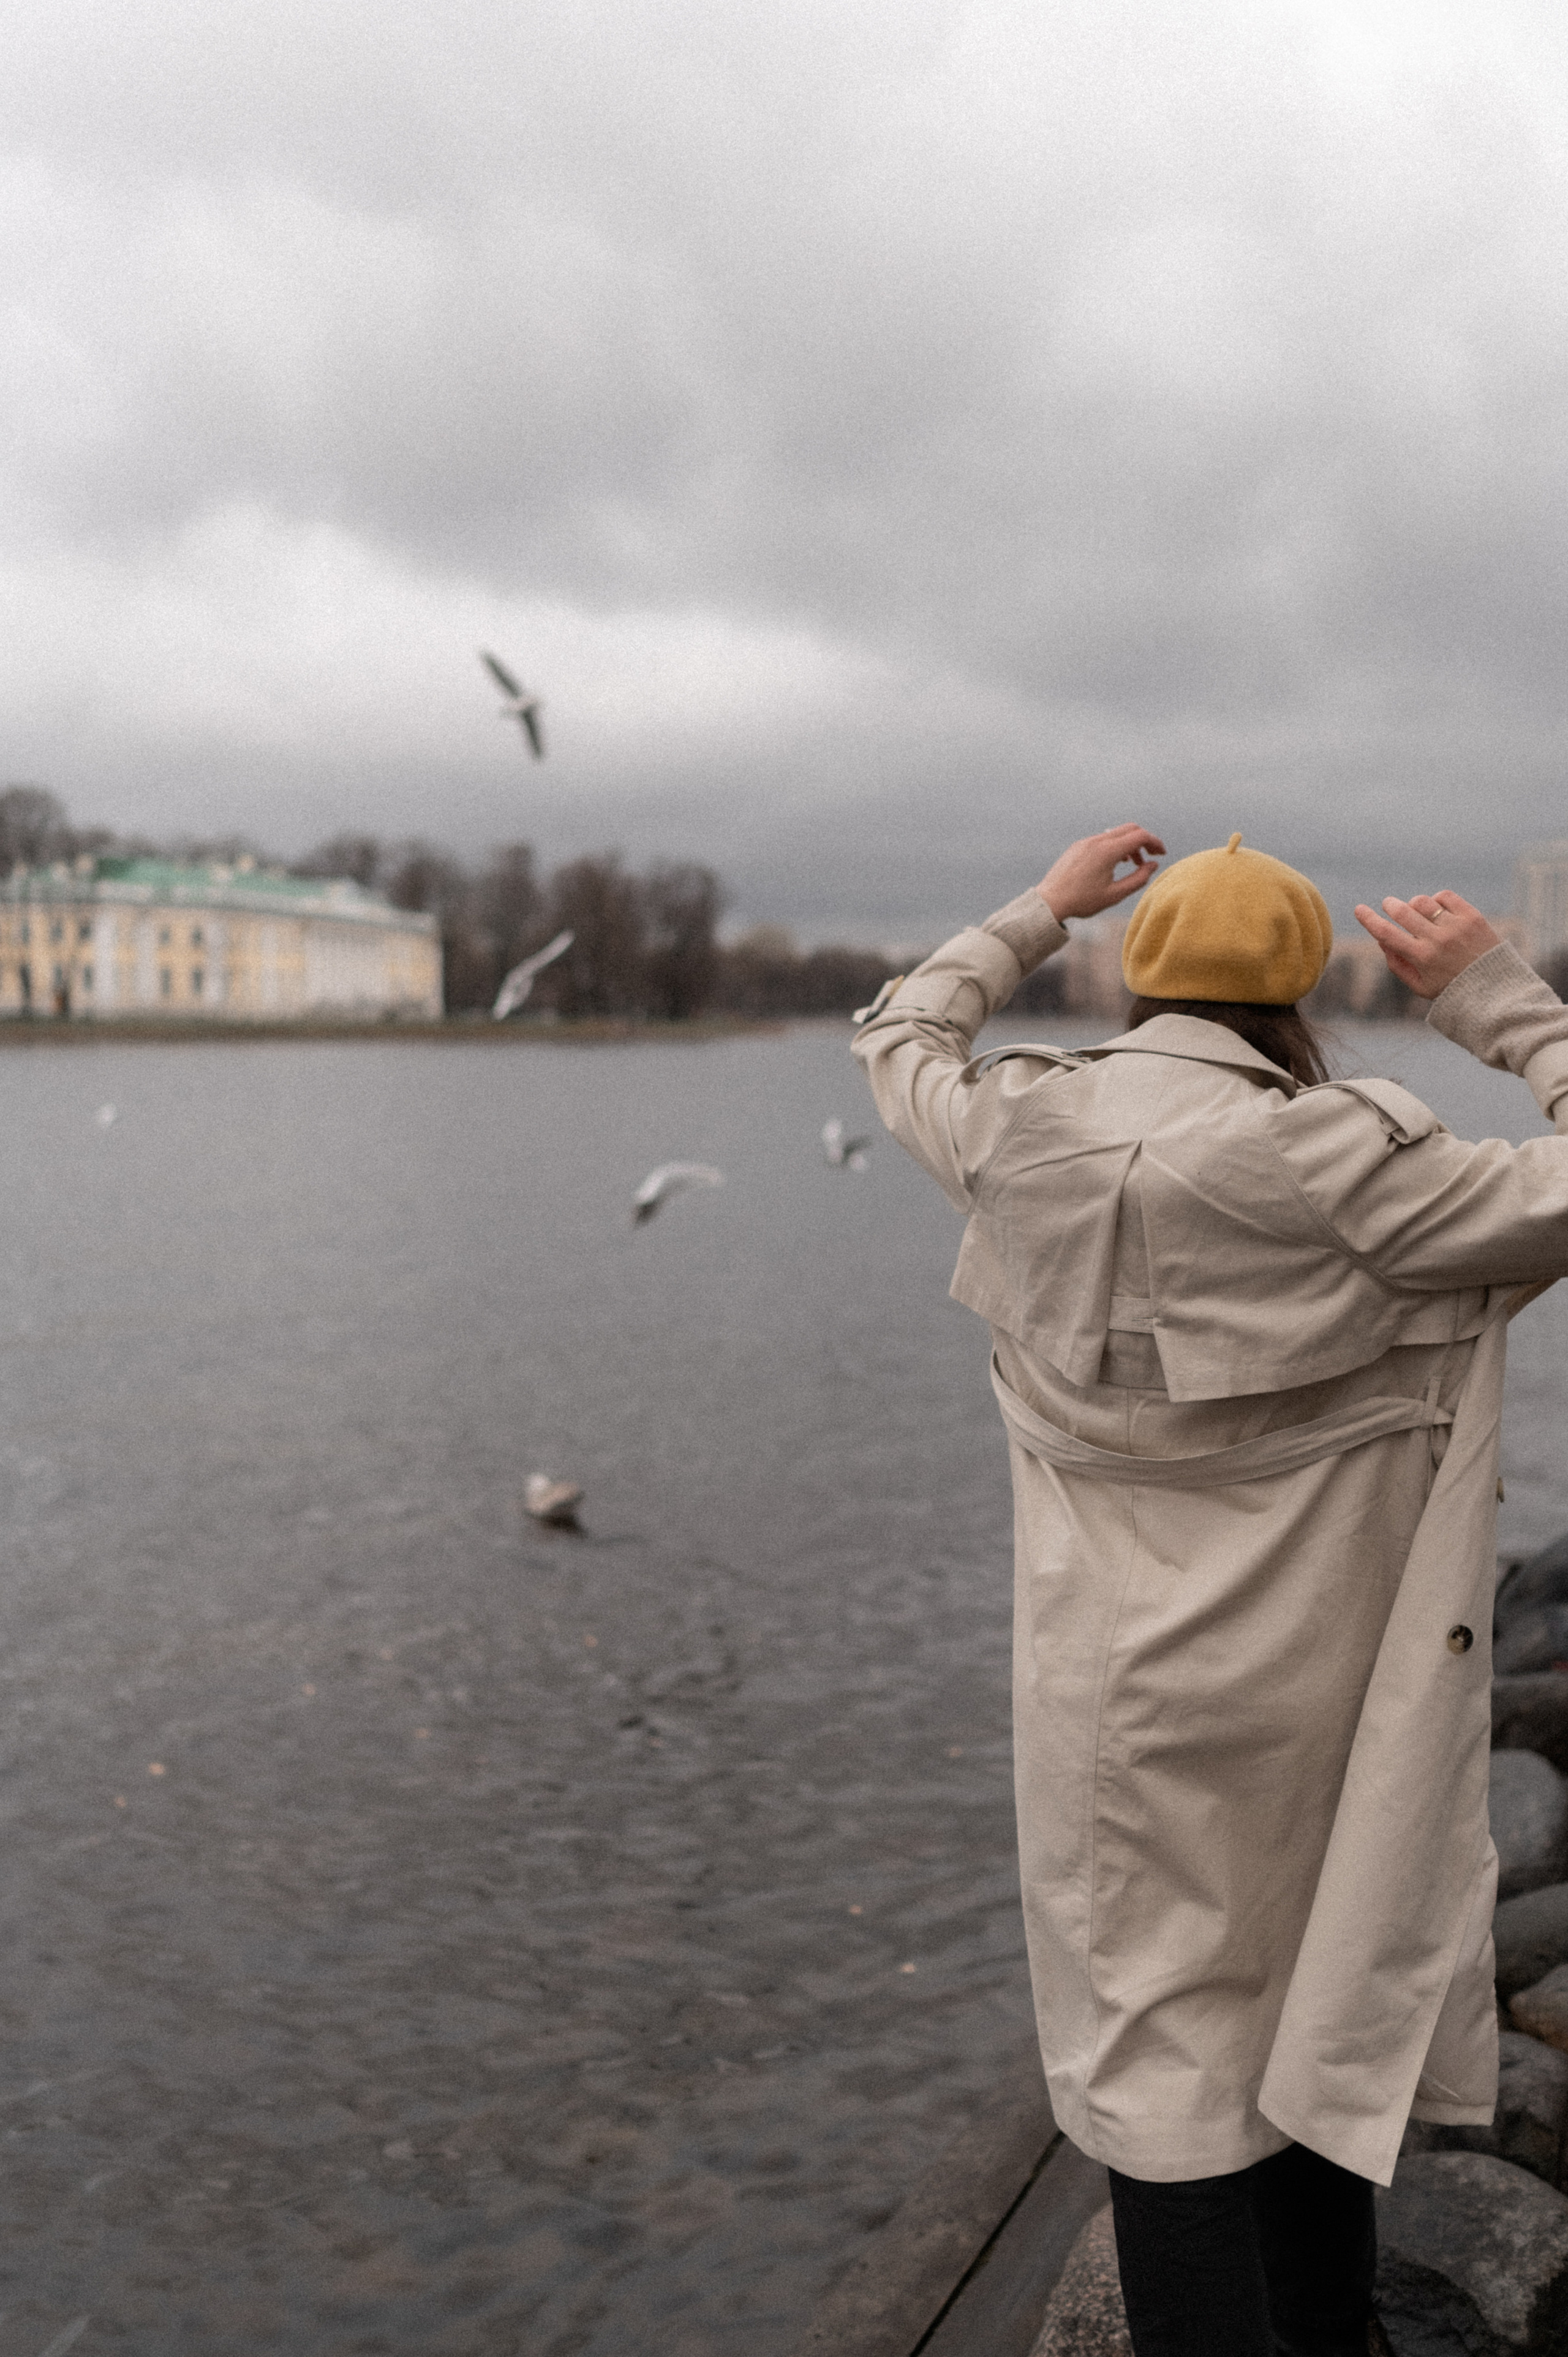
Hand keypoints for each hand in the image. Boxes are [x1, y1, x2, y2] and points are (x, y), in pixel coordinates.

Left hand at [1038, 824, 1165, 921]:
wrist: (1050, 901)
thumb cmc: (1082, 901)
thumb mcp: (1115, 894)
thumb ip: (1139, 879)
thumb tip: (1154, 865)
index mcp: (1108, 851)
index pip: (1140, 836)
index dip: (1155, 842)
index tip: (1162, 854)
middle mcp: (1097, 841)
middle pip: (1130, 829)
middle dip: (1144, 840)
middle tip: (1151, 857)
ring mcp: (1086, 842)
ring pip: (1115, 833)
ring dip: (1129, 844)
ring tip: (1134, 864)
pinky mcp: (1078, 846)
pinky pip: (1102, 839)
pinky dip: (1115, 846)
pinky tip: (1115, 863)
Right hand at [1352, 891, 1500, 998]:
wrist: (1496, 988)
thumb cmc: (1453, 989)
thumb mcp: (1420, 987)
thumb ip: (1397, 965)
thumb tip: (1381, 941)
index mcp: (1421, 958)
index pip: (1386, 934)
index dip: (1368, 920)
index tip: (1359, 909)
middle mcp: (1437, 940)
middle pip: (1403, 912)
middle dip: (1390, 905)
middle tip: (1388, 905)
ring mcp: (1456, 926)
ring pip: (1422, 902)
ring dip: (1414, 904)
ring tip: (1418, 913)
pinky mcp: (1472, 917)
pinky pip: (1445, 896)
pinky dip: (1436, 900)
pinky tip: (1438, 909)